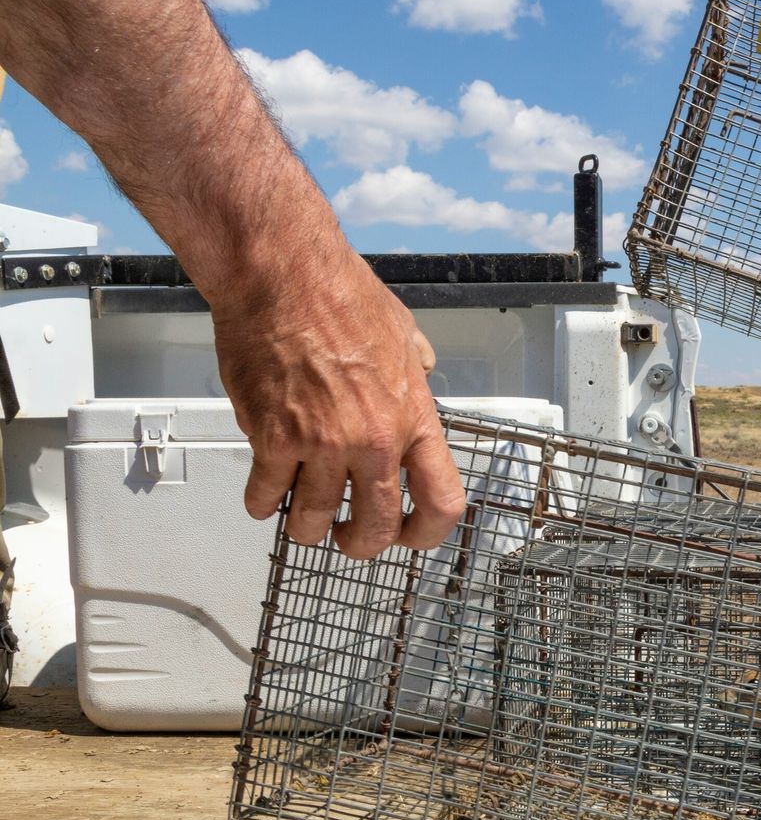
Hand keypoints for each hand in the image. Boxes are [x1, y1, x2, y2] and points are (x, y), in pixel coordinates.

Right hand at [212, 251, 464, 559]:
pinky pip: (266, 494)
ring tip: (300, 518)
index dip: (426, 533)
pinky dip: (261, 502)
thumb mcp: (404, 333)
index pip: (440, 502)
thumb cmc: (341, 294)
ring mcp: (323, 444)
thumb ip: (415, 366)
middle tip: (346, 536)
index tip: (409, 537)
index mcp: (414, 420)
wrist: (283, 276)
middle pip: (377, 527)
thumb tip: (421, 371)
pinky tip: (263, 496)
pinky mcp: (273, 438)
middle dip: (359, 543)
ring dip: (305, 527)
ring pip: (313, 520)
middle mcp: (374, 441)